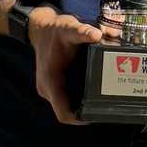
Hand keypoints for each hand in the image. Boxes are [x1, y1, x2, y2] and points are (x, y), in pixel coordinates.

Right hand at [30, 7, 102, 124]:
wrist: (41, 27)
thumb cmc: (55, 30)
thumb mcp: (69, 28)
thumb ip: (83, 32)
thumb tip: (97, 34)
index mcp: (51, 81)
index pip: (64, 113)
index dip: (80, 119)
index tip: (97, 113)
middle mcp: (47, 88)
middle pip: (67, 110)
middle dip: (85, 109)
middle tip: (105, 101)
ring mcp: (47, 88)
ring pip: (66, 104)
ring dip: (80, 104)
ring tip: (100, 95)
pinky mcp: (51, 85)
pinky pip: (64, 97)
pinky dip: (76, 96)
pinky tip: (90, 88)